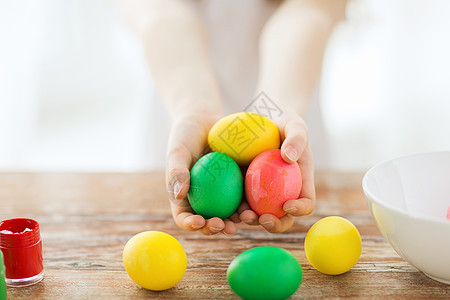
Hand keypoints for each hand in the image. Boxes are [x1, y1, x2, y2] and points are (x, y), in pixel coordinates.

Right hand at [166, 112, 239, 234]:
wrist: (204, 120)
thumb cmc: (185, 135)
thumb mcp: (177, 151)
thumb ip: (176, 171)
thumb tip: (179, 195)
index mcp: (185, 197)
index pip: (184, 217)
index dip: (191, 224)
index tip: (199, 221)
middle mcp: (203, 200)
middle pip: (208, 221)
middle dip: (217, 228)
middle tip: (226, 226)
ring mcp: (222, 194)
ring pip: (229, 213)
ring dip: (238, 220)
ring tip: (246, 218)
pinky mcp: (238, 184)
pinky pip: (245, 196)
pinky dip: (251, 202)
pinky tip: (260, 203)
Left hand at [238, 112, 315, 232]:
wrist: (264, 122)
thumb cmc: (284, 124)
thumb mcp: (294, 125)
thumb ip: (297, 138)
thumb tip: (289, 157)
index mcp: (301, 183)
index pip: (306, 202)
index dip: (300, 209)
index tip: (287, 205)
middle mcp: (284, 194)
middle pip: (284, 218)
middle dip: (275, 224)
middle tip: (262, 219)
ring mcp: (265, 194)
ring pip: (261, 215)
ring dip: (252, 220)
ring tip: (242, 215)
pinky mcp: (247, 190)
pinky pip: (242, 203)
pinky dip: (236, 209)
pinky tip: (227, 208)